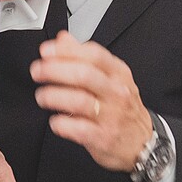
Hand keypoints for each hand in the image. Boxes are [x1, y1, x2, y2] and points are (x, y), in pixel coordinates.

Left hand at [32, 32, 154, 171]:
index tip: (46, 51)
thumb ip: (85, 57)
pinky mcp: (104, 138)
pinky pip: (78, 129)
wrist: (144, 142)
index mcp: (118, 74)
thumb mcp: (112, 78)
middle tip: (38, 71)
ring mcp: (112, 115)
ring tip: (42, 96)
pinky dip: (62, 124)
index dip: (66, 51)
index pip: (94, 55)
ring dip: (54, 96)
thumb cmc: (123, 108)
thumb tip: (63, 39)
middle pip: (84, 75)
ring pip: (79, 101)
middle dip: (55, 71)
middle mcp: (117, 92)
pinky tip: (55, 121)